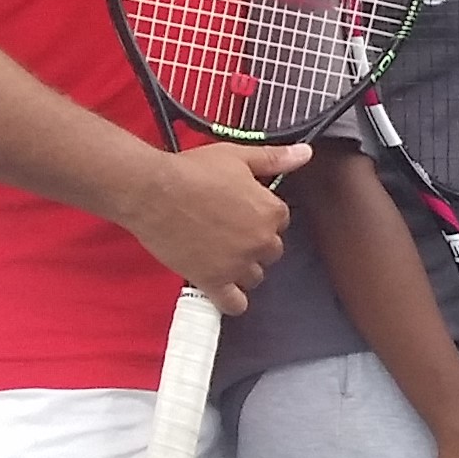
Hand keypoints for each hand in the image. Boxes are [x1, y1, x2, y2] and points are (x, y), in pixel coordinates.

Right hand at [122, 141, 309, 308]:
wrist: (152, 191)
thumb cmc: (192, 171)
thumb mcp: (238, 157)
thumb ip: (275, 158)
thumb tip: (306, 153)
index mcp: (271, 211)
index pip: (280, 222)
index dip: (260, 217)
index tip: (240, 212)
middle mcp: (261, 241)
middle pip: (270, 252)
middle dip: (253, 244)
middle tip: (227, 232)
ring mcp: (238, 264)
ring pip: (254, 277)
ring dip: (242, 269)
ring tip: (219, 255)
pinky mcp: (213, 281)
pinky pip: (235, 304)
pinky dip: (232, 301)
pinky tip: (223, 290)